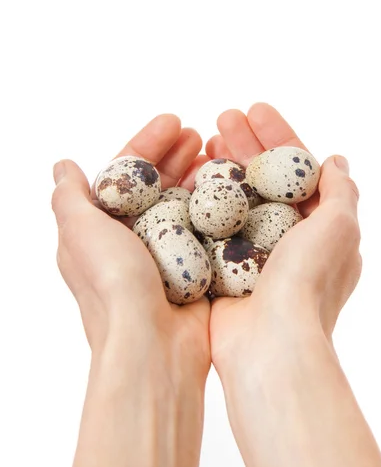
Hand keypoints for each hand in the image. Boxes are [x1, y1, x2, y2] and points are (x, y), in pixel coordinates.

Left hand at [54, 116, 212, 466]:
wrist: (152, 345)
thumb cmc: (112, 287)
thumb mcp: (79, 232)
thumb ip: (70, 197)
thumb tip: (62, 166)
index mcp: (104, 228)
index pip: (125, 173)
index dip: (146, 144)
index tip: (173, 120)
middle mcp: (134, 240)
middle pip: (158, 185)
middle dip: (177, 155)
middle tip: (201, 133)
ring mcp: (168, 255)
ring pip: (186, 204)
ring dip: (200, 176)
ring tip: (218, 152)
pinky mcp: (196, 269)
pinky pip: (209, 229)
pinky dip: (218, 207)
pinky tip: (232, 188)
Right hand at [205, 106, 380, 466]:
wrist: (270, 344)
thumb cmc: (309, 283)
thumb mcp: (340, 228)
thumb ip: (341, 191)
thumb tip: (336, 160)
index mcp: (317, 225)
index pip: (297, 169)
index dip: (278, 135)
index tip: (255, 109)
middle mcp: (285, 237)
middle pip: (263, 178)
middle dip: (244, 144)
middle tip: (221, 117)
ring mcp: (252, 251)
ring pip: (235, 197)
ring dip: (221, 166)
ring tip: (201, 139)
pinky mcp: (224, 265)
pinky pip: (212, 223)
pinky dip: (203, 199)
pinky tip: (187, 175)